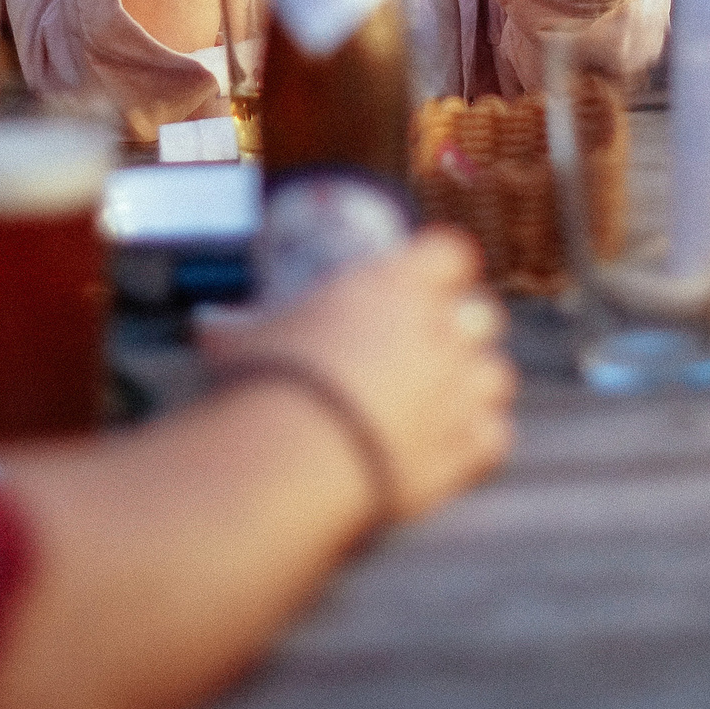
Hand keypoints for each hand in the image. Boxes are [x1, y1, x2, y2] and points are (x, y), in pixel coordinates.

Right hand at [200, 227, 513, 522]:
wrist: (294, 457)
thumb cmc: (264, 382)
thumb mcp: (245, 340)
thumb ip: (241, 329)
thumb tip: (210, 329)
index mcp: (394, 285)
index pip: (451, 252)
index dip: (444, 266)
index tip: (427, 279)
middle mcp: (439, 331)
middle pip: (485, 313)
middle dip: (464, 327)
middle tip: (431, 344)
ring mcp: (459, 390)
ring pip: (499, 375)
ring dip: (475, 384)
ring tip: (443, 399)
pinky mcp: (464, 450)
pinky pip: (496, 437)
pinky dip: (479, 441)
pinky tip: (451, 446)